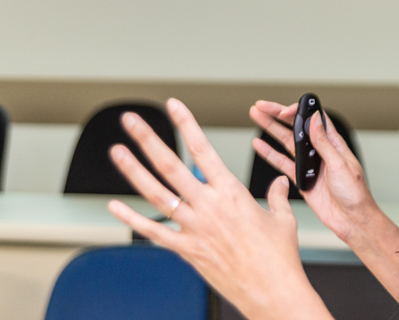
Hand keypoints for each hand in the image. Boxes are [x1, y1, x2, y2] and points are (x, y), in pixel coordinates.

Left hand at [108, 98, 329, 319]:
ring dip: (133, 171)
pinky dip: (132, 218)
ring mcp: (193, 229)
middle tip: (132, 121)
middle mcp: (208, 207)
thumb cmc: (279, 257)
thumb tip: (279, 184)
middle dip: (148, 140)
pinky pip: (153, 231)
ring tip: (117, 151)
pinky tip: (115, 205)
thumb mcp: (283, 219)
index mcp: (232, 192)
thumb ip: (277, 196)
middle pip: (171, 166)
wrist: (272, 291)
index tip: (174, 106)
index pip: (203, 150)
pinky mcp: (185, 251)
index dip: (187, 125)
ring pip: (156, 193)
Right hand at [250, 101, 375, 243]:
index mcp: (333, 143)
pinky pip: (282, 163)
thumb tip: (314, 119)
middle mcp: (319, 150)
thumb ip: (324, 143)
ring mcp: (308, 164)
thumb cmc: (355, 192)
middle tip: (261, 106)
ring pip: (285, 141)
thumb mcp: (340, 164)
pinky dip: (269, 153)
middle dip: (277, 114)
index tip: (284, 110)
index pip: (313, 119)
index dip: (298, 111)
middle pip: (295, 127)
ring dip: (270, 129)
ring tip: (256, 116)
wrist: (352, 219)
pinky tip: (259, 145)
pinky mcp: (301, 178)